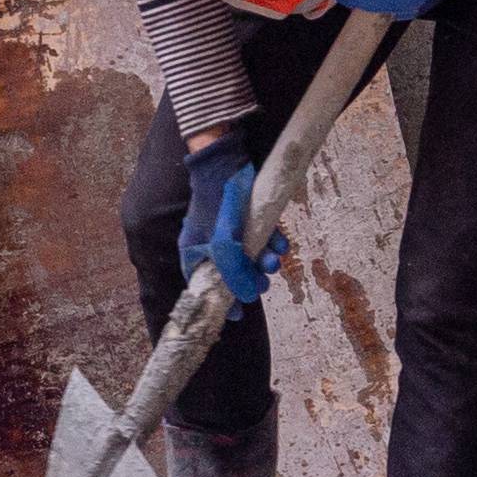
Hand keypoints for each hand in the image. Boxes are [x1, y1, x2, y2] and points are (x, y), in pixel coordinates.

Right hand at [179, 130, 287, 310]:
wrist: (224, 163)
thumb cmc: (217, 205)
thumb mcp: (223, 246)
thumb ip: (234, 274)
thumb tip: (248, 297)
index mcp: (194, 252)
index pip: (203, 286)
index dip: (220, 301)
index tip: (237, 314)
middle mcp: (210, 243)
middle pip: (232, 272)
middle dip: (250, 278)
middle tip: (264, 283)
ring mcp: (229, 229)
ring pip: (250, 254)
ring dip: (265, 261)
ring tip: (276, 261)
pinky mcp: (246, 215)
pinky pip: (261, 235)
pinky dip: (273, 242)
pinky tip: (282, 244)